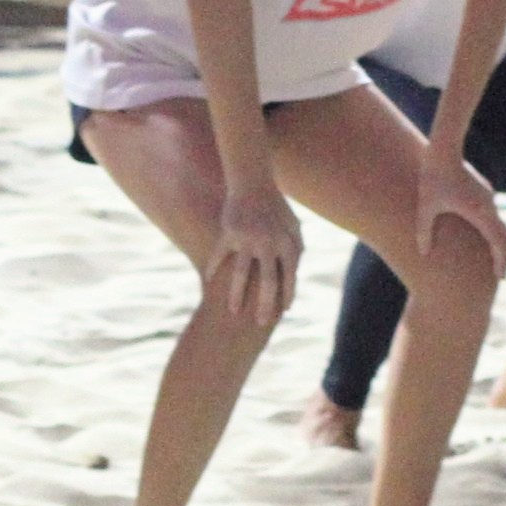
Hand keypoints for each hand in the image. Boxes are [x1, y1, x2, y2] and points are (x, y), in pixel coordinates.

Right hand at [207, 184, 300, 324]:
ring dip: (236, 295)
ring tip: (231, 312)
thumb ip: (297, 248)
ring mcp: (247, 238)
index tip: (282, 311)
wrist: (253, 181)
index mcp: (287, 242)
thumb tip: (294, 274)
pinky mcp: (228, 233)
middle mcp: (268, 242)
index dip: (286, 295)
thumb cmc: (276, 206)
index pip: (289, 276)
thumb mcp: (293, 225)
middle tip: (260, 323)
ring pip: (240, 274)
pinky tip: (208, 281)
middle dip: (264, 304)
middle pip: (267, 281)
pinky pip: (219, 255)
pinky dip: (212, 268)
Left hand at [414, 151, 505, 284]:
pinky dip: (492, 230)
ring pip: (499, 225)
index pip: (498, 243)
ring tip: (493, 260)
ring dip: (498, 244)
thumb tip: (423, 253)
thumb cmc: (432, 177)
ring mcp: (487, 197)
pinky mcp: (483, 190)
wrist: (443, 149)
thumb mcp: (426, 206)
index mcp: (479, 213)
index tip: (501, 277)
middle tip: (501, 276)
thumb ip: (424, 231)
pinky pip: (491, 214)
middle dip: (504, 257)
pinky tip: (481, 236)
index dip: (501, 261)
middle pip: (505, 237)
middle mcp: (488, 206)